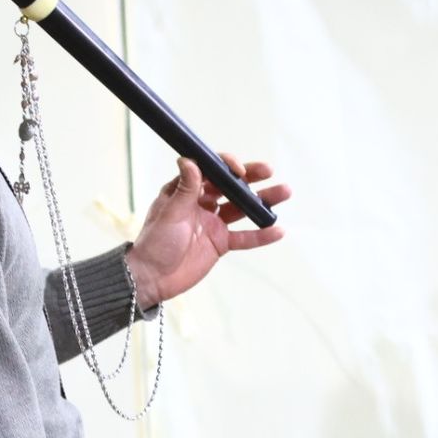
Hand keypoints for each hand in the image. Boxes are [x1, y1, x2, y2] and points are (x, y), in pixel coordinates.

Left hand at [126, 155, 289, 307]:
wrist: (152, 278)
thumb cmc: (154, 242)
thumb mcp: (170, 212)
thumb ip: (185, 188)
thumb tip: (189, 159)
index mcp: (186, 191)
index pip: (210, 171)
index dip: (226, 166)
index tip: (239, 170)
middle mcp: (202, 203)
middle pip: (231, 186)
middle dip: (251, 177)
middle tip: (269, 171)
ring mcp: (213, 223)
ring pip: (242, 209)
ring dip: (263, 202)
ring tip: (284, 192)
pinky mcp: (220, 244)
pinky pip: (244, 237)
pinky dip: (261, 235)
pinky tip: (278, 230)